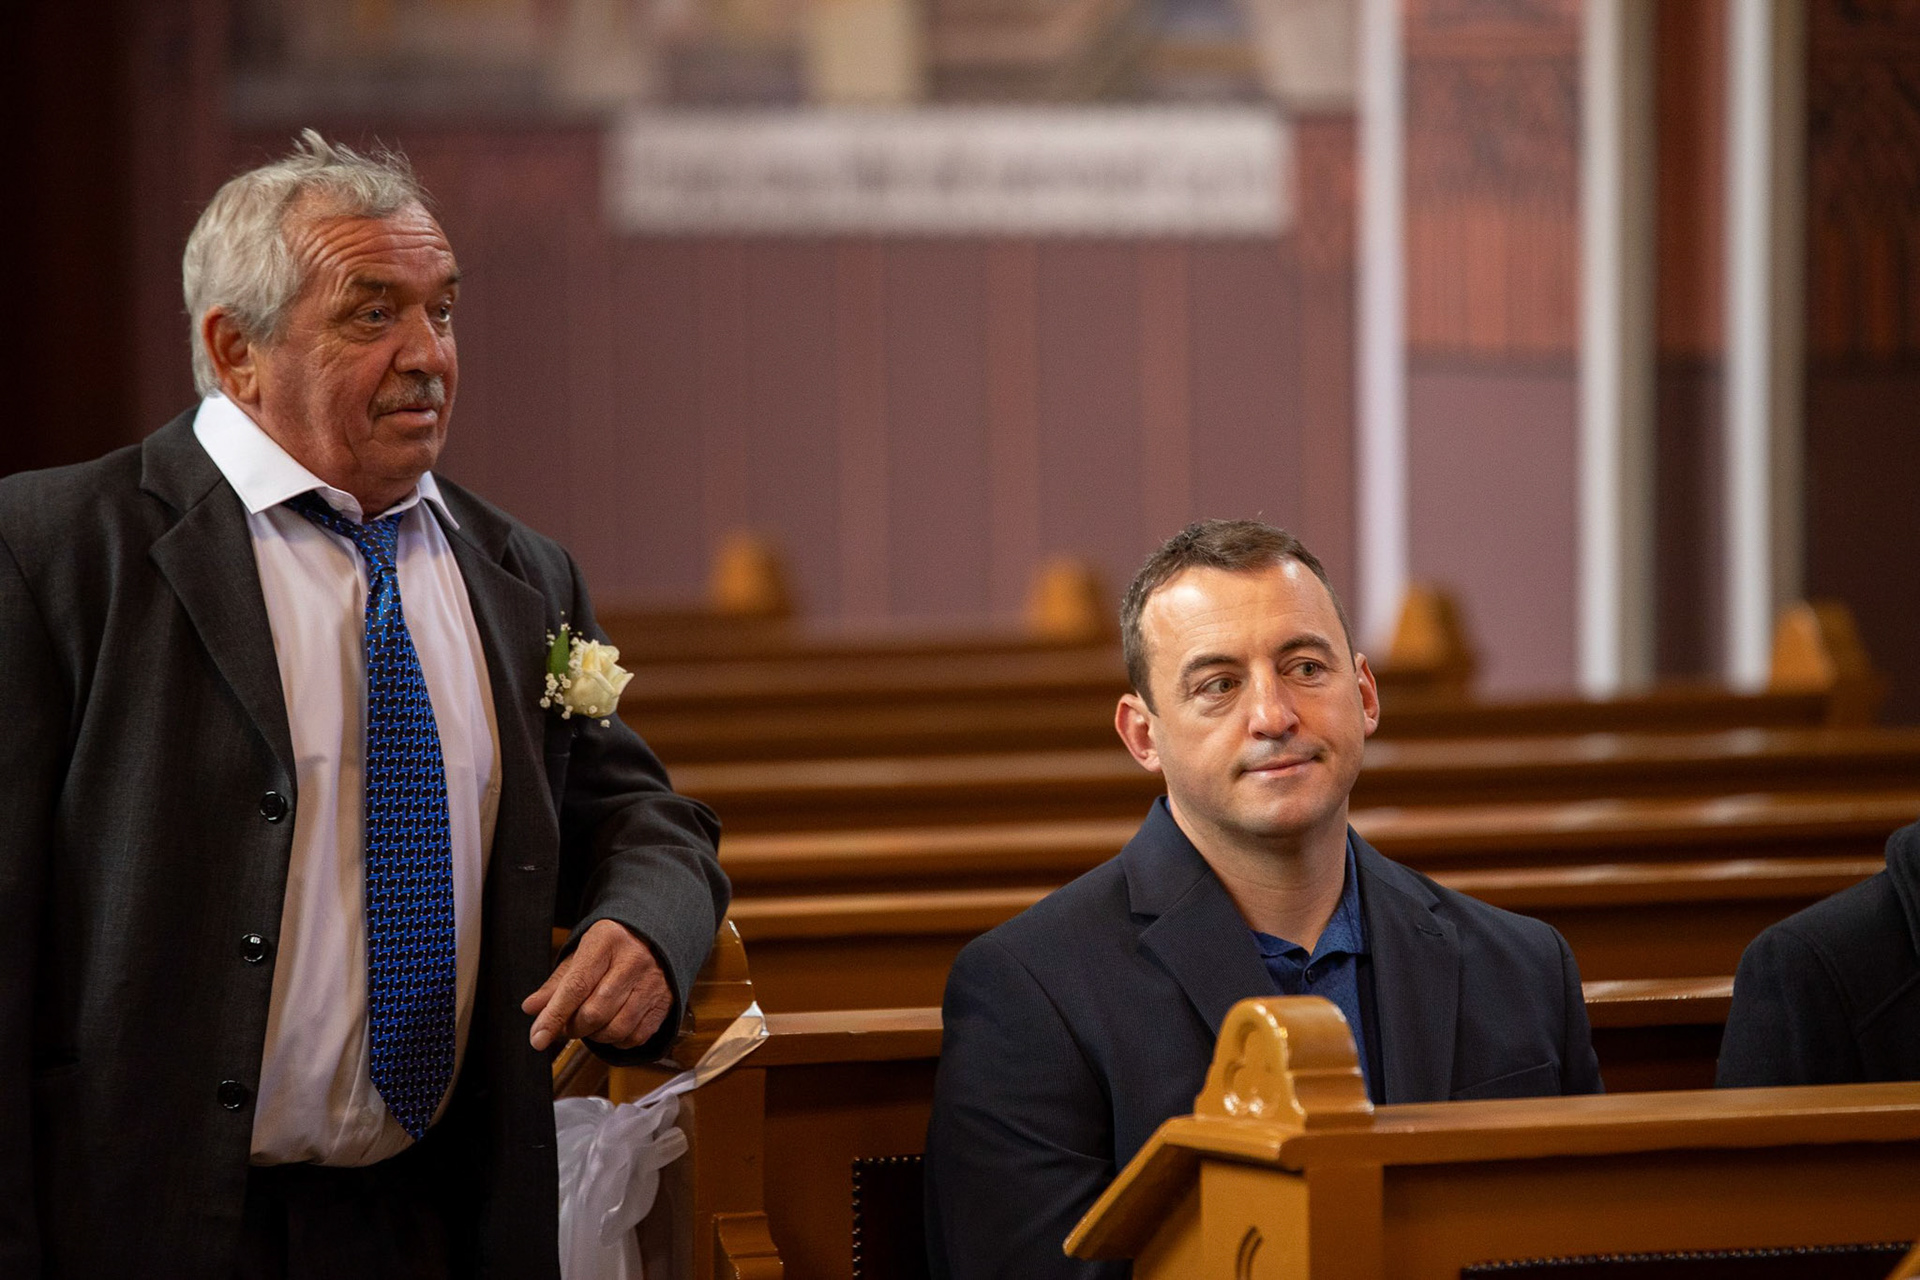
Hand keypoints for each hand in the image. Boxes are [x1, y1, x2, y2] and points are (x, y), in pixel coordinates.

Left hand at [522, 918, 671, 1051]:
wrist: (656, 937)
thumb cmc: (613, 946)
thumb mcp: (581, 955)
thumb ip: (556, 984)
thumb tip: (531, 1009)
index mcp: (607, 941)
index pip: (576, 986)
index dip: (554, 1016)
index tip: (538, 1038)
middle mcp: (633, 961)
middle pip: (594, 1012)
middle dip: (574, 1027)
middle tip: (568, 1024)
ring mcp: (652, 983)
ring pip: (615, 1029)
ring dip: (595, 1036)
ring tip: (590, 1024)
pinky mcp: (664, 1003)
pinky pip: (634, 1037)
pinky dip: (617, 1041)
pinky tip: (611, 1026)